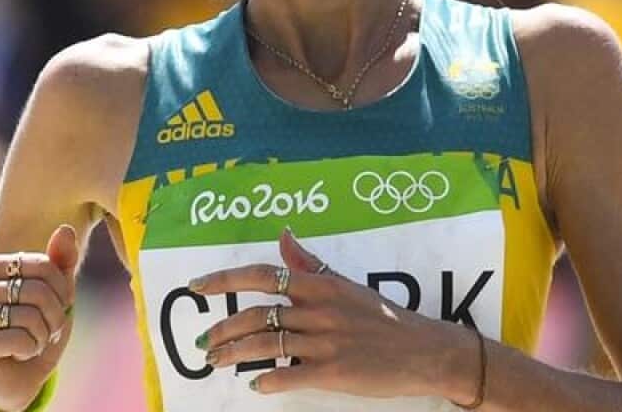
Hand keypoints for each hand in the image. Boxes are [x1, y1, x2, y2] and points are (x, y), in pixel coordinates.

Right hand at [0, 225, 77, 411]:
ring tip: (34, 341)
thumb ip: (61, 263)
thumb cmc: (36, 329)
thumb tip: (65, 228)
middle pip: (37, 290)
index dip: (62, 288)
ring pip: (29, 316)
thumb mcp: (55, 295)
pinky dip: (30, 349)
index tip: (60, 304)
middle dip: (55, 315)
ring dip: (43, 335)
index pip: (42, 265)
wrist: (18, 376)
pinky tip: (20, 353)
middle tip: (48, 329)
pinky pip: (18, 339)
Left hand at [188, 229, 477, 399]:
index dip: (225, 279)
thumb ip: (311, 264)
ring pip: (265, 345)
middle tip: (203, 341)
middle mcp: (318, 310)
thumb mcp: (347, 285)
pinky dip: (268, 382)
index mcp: (320, 286)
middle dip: (223, 329)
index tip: (197, 286)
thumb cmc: (384, 317)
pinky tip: (256, 385)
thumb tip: (283, 236)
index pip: (262, 275)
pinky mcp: (334, 371)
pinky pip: (289, 376)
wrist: (425, 351)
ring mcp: (325, 342)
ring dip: (234, 355)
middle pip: (257, 315)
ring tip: (215, 362)